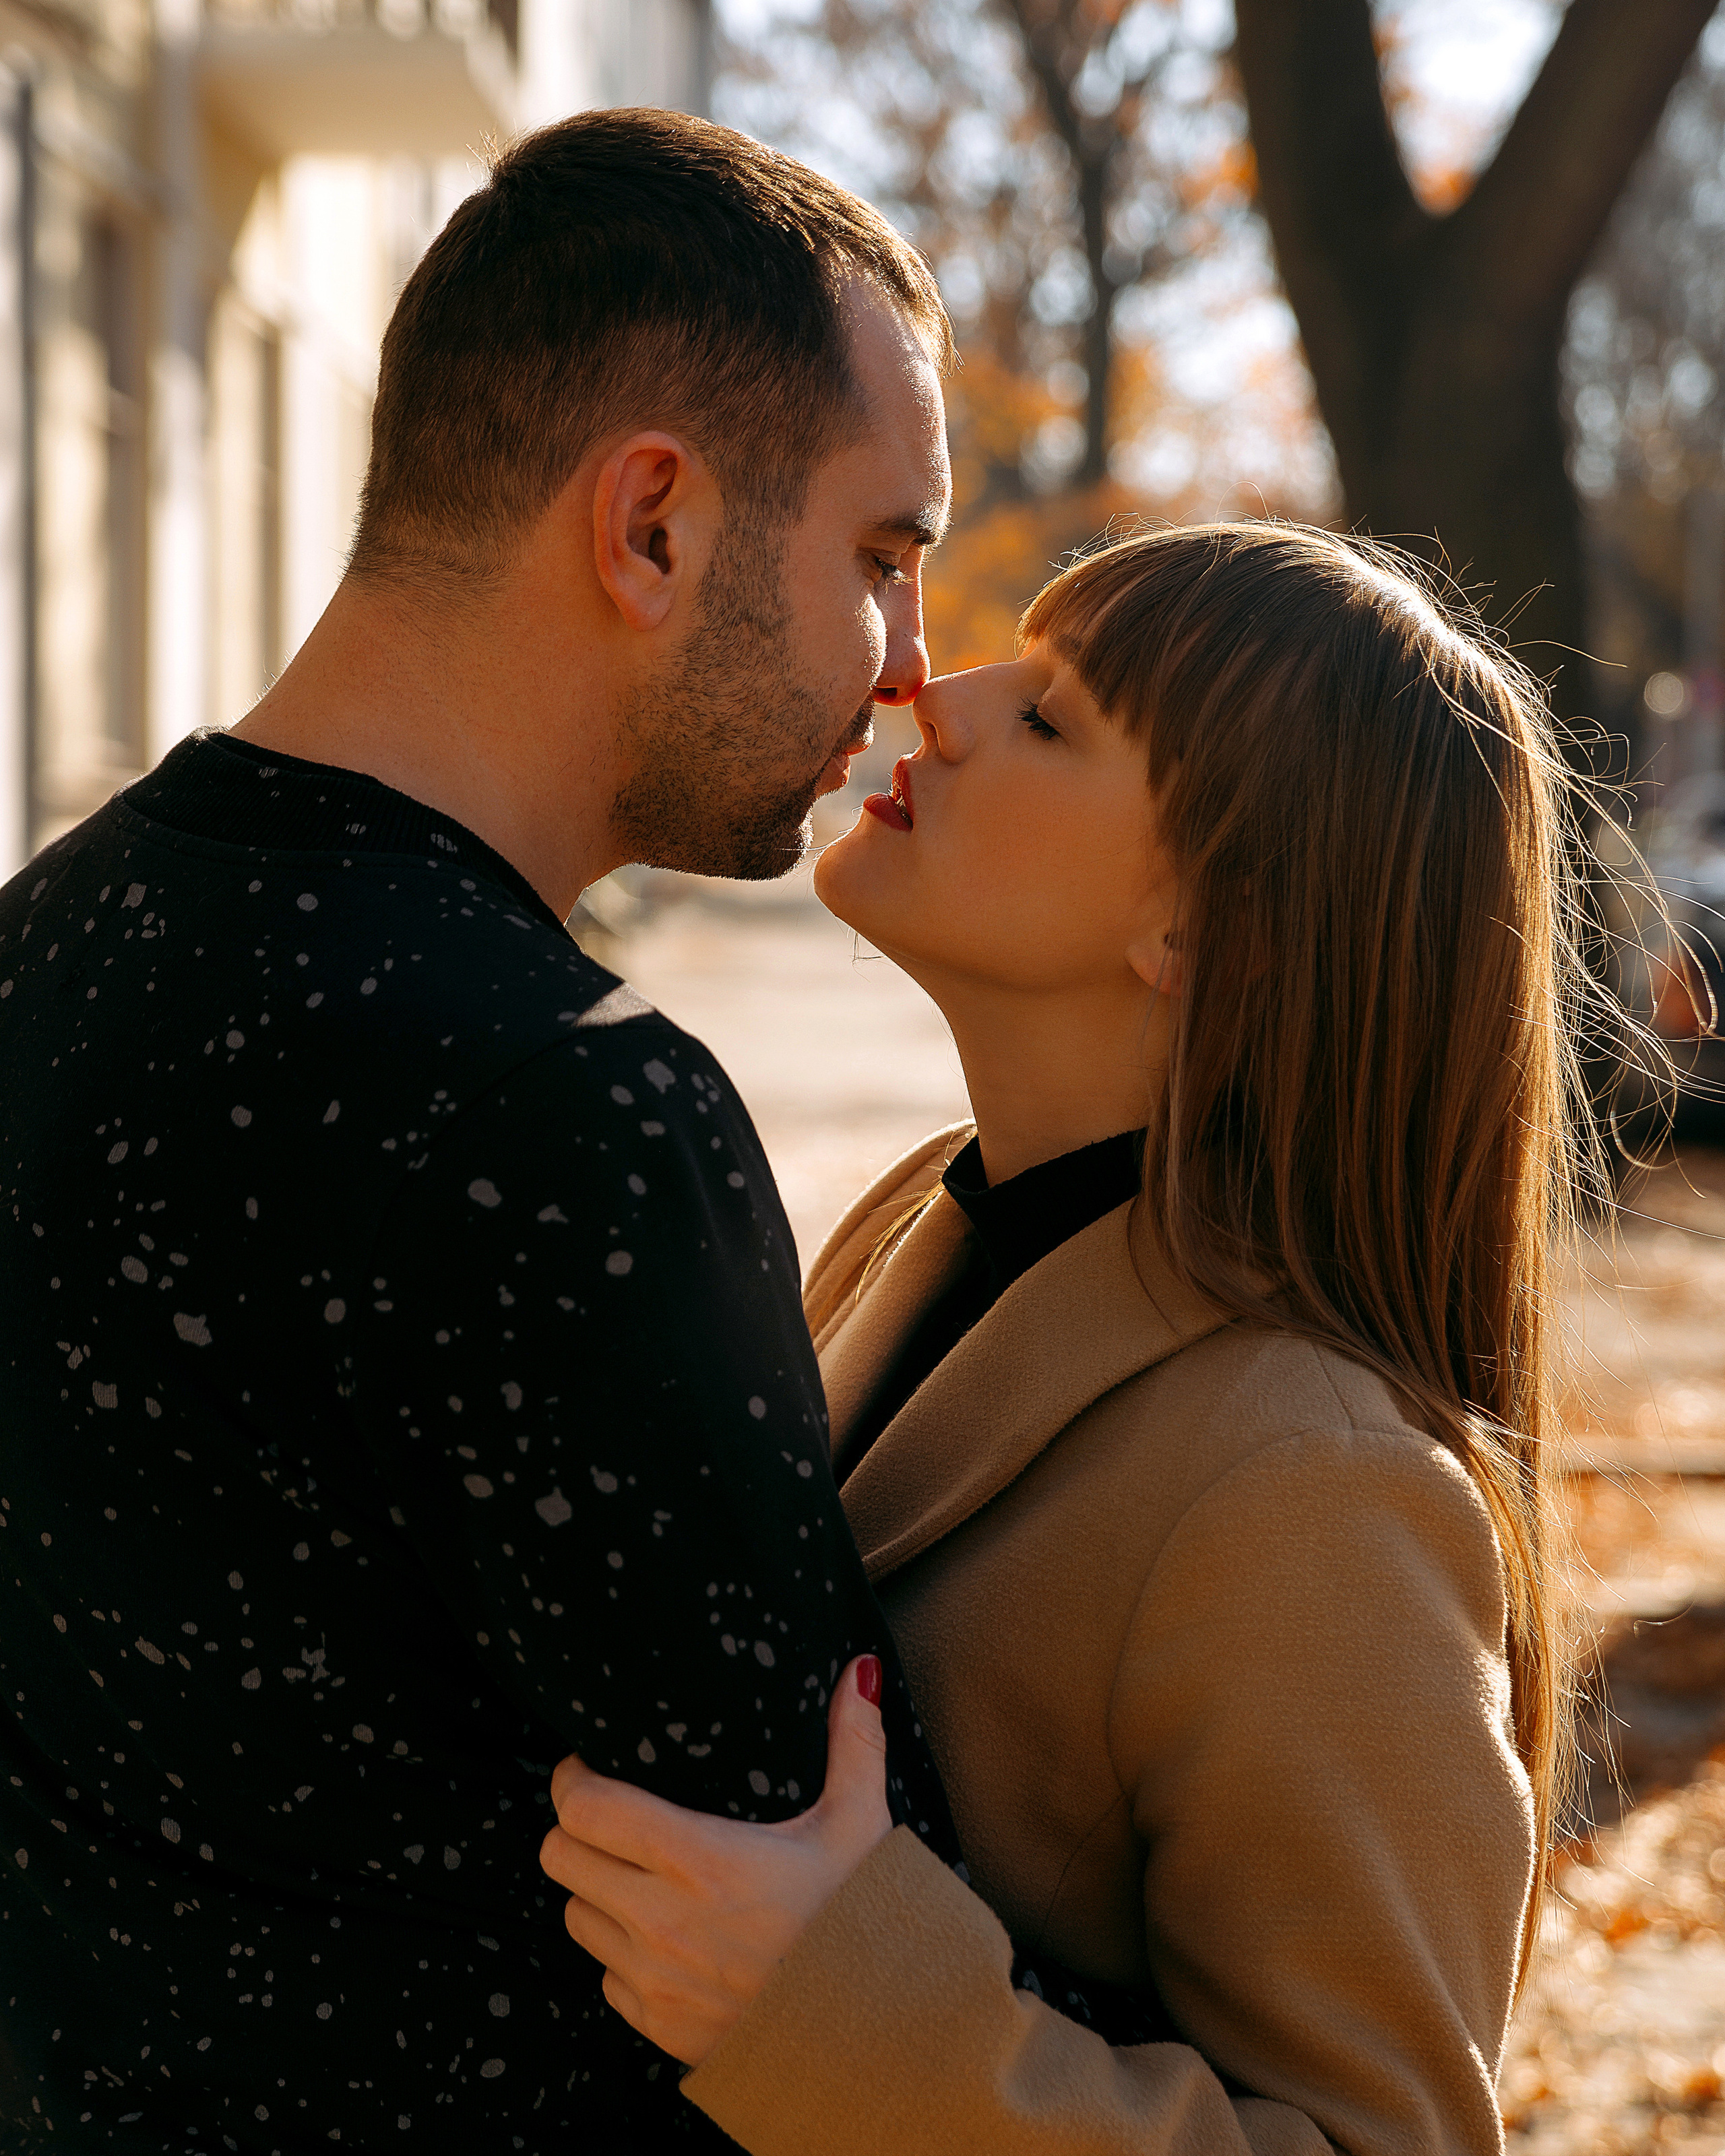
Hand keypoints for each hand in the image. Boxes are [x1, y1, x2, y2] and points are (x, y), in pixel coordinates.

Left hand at [538, 1653, 891, 2066]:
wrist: (877, 2035)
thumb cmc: (863, 1920)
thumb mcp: (859, 1823)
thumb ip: (853, 1741)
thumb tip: (860, 1670)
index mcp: (700, 1860)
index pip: (585, 1809)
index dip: (573, 1779)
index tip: (588, 1766)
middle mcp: (662, 1922)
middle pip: (560, 1858)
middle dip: (577, 1829)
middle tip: (608, 1816)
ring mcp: (654, 1980)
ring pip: (577, 1916)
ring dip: (597, 1890)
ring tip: (639, 1874)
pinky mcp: (657, 2026)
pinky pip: (605, 1978)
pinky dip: (623, 1953)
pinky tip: (667, 1937)